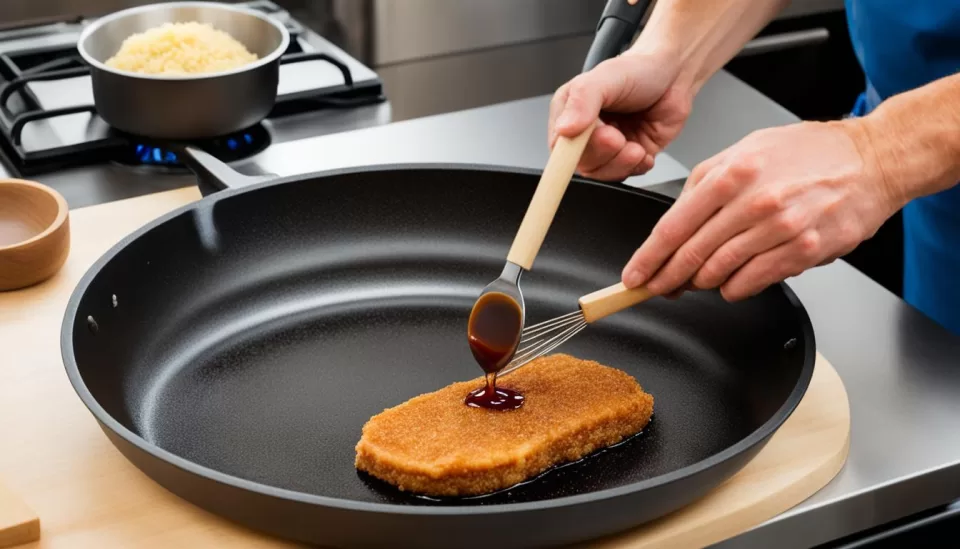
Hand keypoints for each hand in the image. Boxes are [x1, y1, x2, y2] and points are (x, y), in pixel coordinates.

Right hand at [548, 51, 691, 180]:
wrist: (672, 72)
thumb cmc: (637, 69)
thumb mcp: (606, 77)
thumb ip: (583, 100)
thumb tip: (564, 129)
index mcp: (568, 113)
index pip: (560, 147)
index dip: (574, 153)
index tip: (597, 140)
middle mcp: (585, 133)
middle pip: (581, 163)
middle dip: (603, 154)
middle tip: (618, 137)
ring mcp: (608, 147)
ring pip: (603, 173)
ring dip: (621, 163)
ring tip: (635, 146)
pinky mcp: (629, 156)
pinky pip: (627, 174)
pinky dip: (637, 167)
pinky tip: (644, 150)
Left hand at [621, 120, 902, 300]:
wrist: (871, 159)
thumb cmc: (808, 153)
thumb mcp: (745, 149)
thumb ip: (705, 182)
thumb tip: (675, 220)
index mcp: (730, 173)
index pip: (673, 227)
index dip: (648, 258)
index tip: (634, 276)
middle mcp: (752, 201)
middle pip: (691, 254)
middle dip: (666, 278)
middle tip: (656, 288)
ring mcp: (779, 228)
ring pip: (719, 273)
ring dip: (702, 282)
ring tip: (697, 280)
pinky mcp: (803, 250)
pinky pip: (752, 282)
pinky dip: (734, 288)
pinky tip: (732, 282)